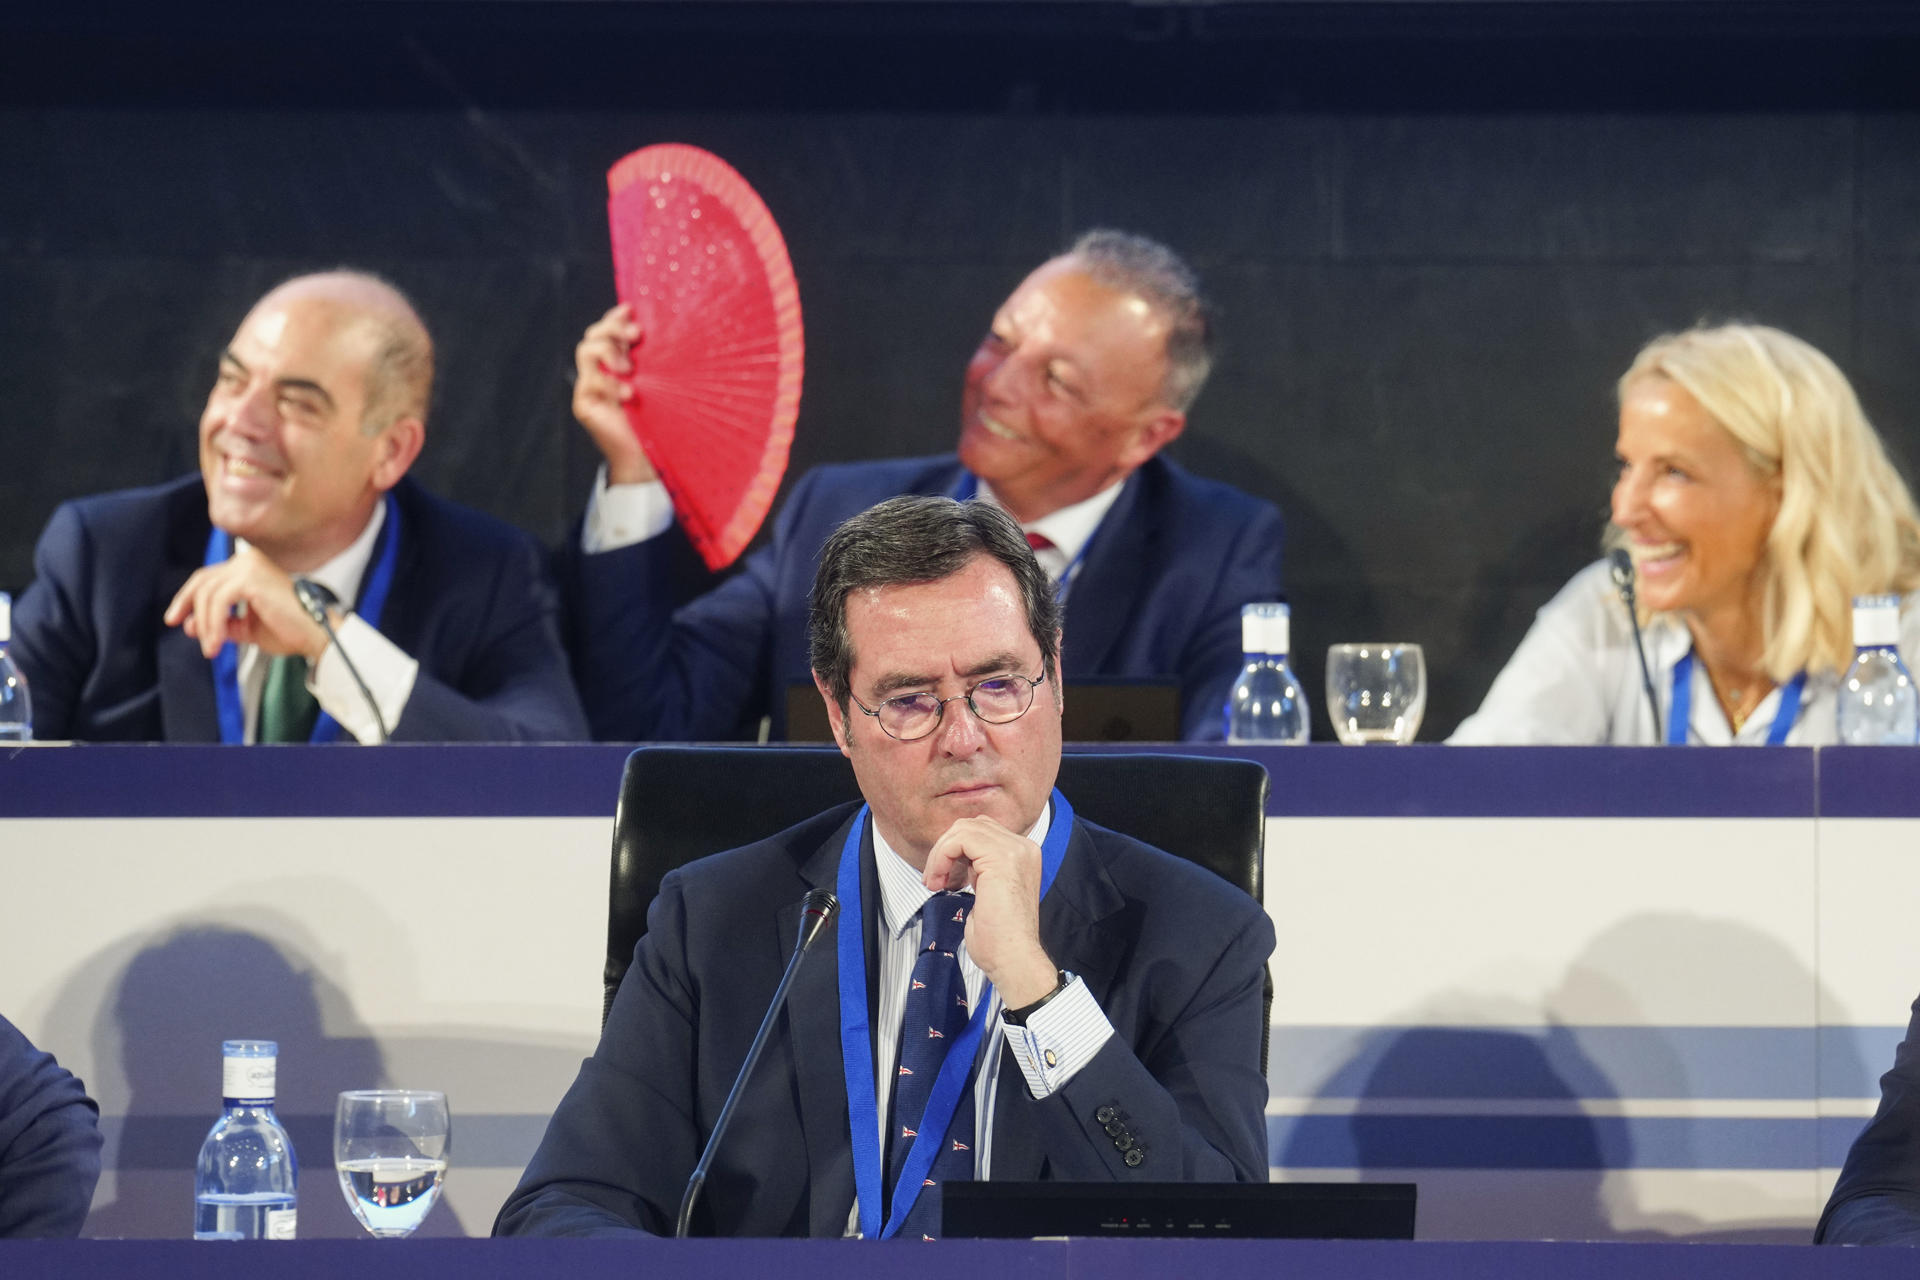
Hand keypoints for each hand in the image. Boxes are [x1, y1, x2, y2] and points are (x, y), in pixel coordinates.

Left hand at [163, 547, 330, 661]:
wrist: (317, 635)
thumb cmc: (291, 630)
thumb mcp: (247, 627)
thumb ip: (222, 623)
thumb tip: (190, 625)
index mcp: (249, 567)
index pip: (208, 578)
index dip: (188, 599)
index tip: (177, 619)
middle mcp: (248, 560)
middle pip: (203, 581)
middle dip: (188, 607)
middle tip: (184, 631)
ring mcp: (249, 566)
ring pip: (208, 594)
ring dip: (205, 624)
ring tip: (211, 647)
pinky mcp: (250, 578)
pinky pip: (218, 602)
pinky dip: (213, 623)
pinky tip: (217, 641)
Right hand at [573, 303, 657, 485]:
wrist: (648, 457)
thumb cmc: (661, 420)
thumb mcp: (662, 384)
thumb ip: (657, 361)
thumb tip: (672, 331)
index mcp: (618, 363)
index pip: (608, 330)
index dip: (615, 317)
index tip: (631, 310)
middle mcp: (601, 371)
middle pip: (594, 334)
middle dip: (612, 329)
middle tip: (635, 337)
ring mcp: (590, 387)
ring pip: (586, 350)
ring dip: (609, 352)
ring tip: (629, 370)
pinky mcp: (584, 405)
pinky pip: (589, 382)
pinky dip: (609, 384)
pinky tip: (629, 394)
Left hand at [922, 816, 1057, 1007]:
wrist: (1012, 959)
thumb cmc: (999, 938)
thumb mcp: (986, 892)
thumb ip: (978, 869)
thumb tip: (956, 859)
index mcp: (1023, 855)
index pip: (981, 832)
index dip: (955, 850)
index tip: (943, 878)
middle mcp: (1023, 848)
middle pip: (971, 825)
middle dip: (945, 850)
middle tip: (934, 880)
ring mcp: (1015, 850)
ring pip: (963, 829)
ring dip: (940, 854)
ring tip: (935, 882)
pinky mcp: (1001, 858)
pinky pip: (960, 839)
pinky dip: (942, 856)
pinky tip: (940, 880)